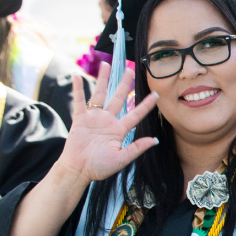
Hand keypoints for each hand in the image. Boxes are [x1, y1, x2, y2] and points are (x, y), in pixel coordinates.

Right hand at [56, 62, 158, 183]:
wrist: (78, 170)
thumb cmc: (99, 167)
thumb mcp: (122, 159)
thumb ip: (137, 148)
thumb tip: (155, 140)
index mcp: (119, 130)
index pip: (136, 114)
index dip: (146, 105)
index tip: (156, 94)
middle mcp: (108, 121)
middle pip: (118, 97)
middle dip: (124, 83)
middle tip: (130, 69)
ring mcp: (94, 118)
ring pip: (100, 94)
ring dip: (103, 80)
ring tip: (106, 64)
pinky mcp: (80, 119)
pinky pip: (79, 101)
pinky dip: (78, 89)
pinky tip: (78, 76)